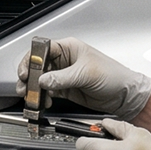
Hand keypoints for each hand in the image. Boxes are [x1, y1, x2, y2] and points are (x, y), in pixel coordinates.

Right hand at [18, 39, 150, 118]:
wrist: (125, 95)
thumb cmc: (114, 76)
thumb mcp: (86, 74)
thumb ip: (62, 78)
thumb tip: (43, 80)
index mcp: (69, 48)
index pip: (43, 49)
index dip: (32, 59)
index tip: (27, 71)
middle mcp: (65, 60)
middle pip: (38, 65)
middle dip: (29, 76)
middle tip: (25, 86)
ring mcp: (64, 75)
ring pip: (41, 80)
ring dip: (34, 89)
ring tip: (31, 96)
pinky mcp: (66, 89)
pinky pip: (48, 92)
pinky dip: (43, 97)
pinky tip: (45, 101)